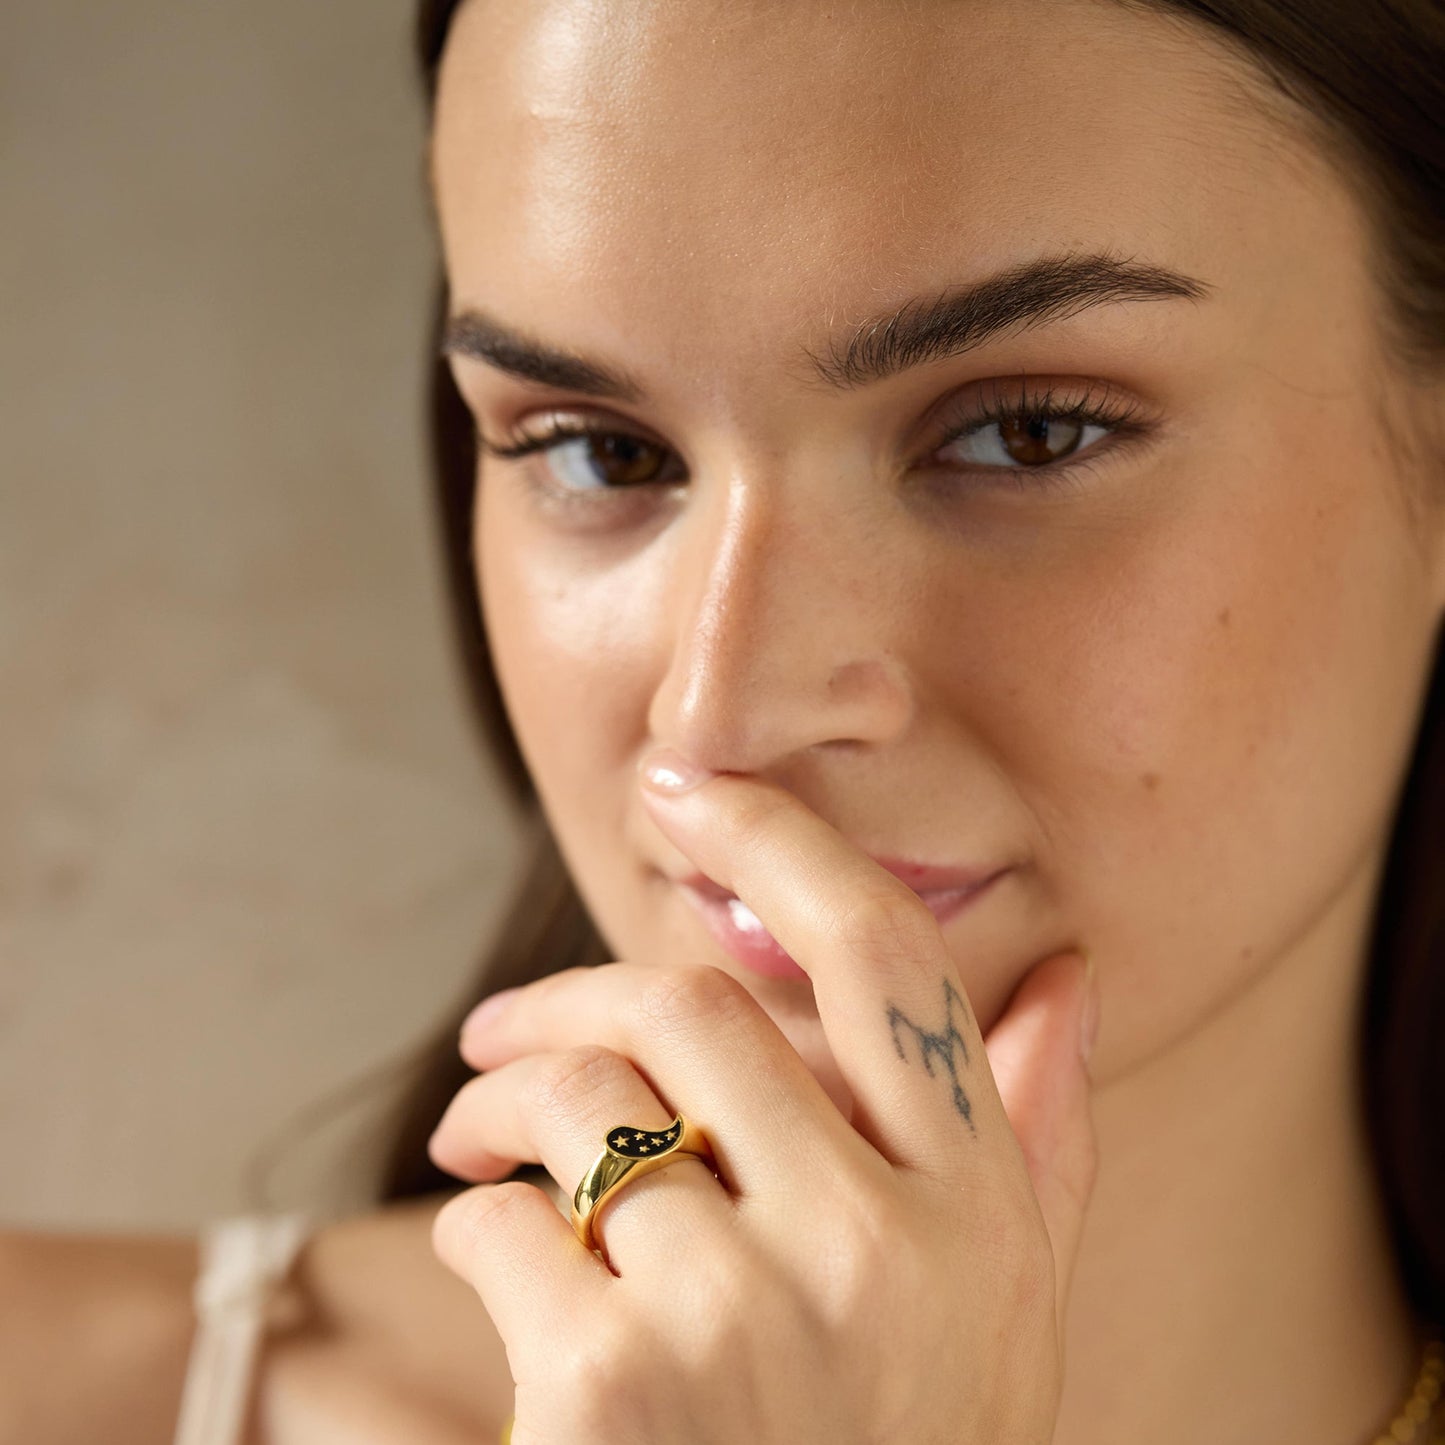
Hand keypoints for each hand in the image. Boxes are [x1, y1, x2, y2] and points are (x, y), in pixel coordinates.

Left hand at [428, 761, 1099, 1443]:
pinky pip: (503, 1224)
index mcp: (977, 1213)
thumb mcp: (1003, 1320)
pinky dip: (473, 1219)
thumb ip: (1040, 1152)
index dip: (780, 844)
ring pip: (582, 1101)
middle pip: (693, 1007)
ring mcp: (745, 1319)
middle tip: (501, 1031)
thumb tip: (1069, 981)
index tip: (693, 788)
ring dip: (500, 1099)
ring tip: (470, 1134)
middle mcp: (878, 1249)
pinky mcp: (612, 1397)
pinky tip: (493, 1262)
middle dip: (570, 995)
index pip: (883, 961)